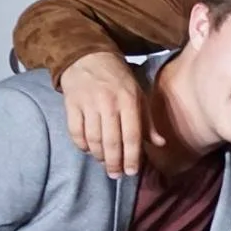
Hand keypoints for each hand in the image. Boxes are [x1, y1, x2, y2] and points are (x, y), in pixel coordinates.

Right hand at [60, 50, 158, 177]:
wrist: (87, 55)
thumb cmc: (118, 78)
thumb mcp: (138, 94)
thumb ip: (147, 121)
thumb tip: (160, 143)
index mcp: (129, 101)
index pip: (132, 135)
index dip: (132, 157)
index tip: (131, 172)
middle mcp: (108, 103)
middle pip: (112, 141)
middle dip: (114, 163)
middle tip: (116, 175)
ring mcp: (88, 103)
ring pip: (93, 139)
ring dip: (99, 156)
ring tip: (104, 163)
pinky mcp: (71, 104)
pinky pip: (75, 132)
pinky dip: (82, 145)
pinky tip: (88, 150)